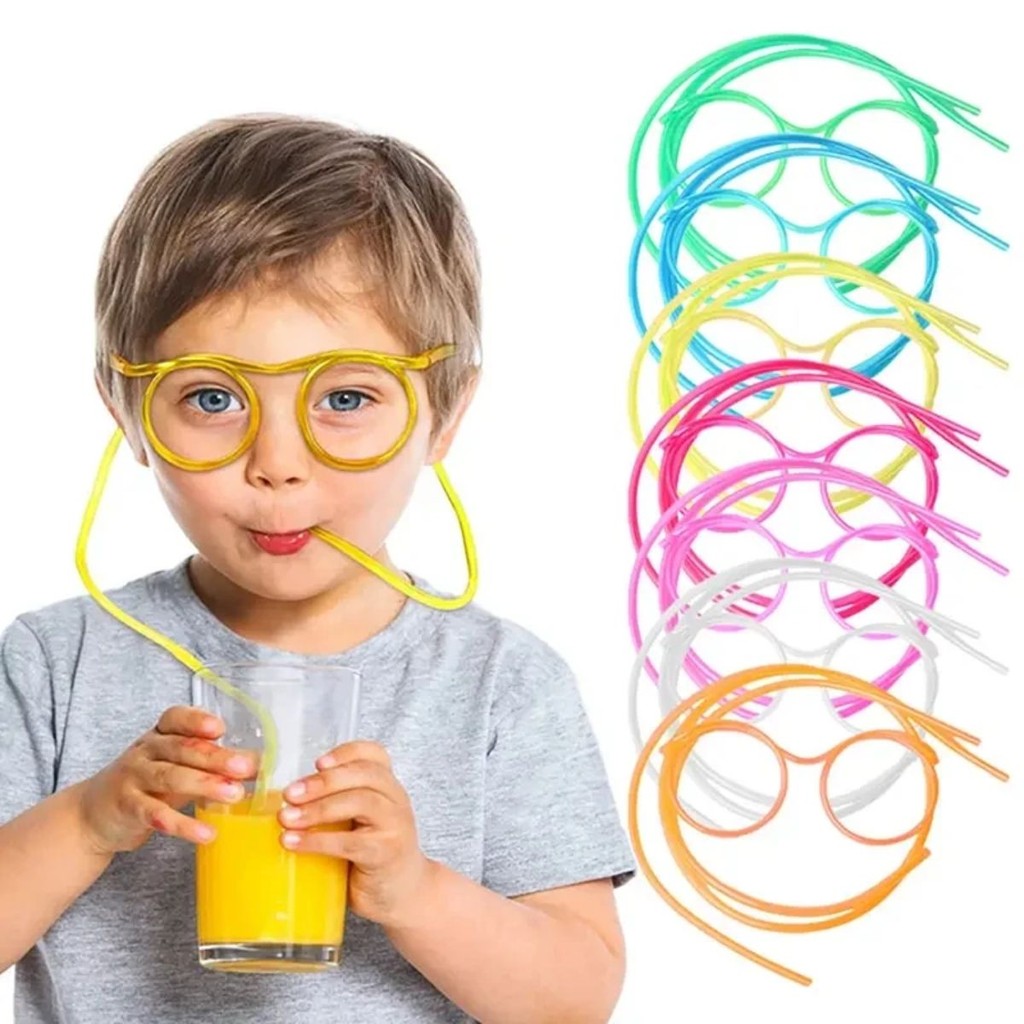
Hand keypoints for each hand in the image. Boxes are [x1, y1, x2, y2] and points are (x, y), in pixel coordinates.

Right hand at [76, 706, 257, 854]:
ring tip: (234, 795)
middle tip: (245, 767)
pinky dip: (183, 824)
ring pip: (170, 777)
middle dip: (215, 756)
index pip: (175, 718)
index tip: (220, 728)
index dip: (197, 720)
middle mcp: (145, 751)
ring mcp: (133, 777)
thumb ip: (212, 763)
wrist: (93, 815)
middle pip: (181, 749)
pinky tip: (206, 832)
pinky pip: (156, 814)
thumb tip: (257, 763)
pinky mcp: (127, 807)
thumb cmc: (147, 785)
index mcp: (159, 735)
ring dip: (205, 785)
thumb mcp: (176, 767)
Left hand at [277, 741, 431, 927]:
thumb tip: (284, 796)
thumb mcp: (359, 820)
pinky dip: (318, 841)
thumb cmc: (371, 853)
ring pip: (359, 802)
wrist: (402, 893)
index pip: (374, 754)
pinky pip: (350, 842)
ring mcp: (395, 825)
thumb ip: (337, 802)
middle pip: (364, 775)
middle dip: (323, 781)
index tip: (317, 762)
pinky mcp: (385, 853)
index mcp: (388, 786)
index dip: (345, 753)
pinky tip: (294, 843)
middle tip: (290, 794)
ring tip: (286, 819)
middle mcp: (396, 799)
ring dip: (317, 809)